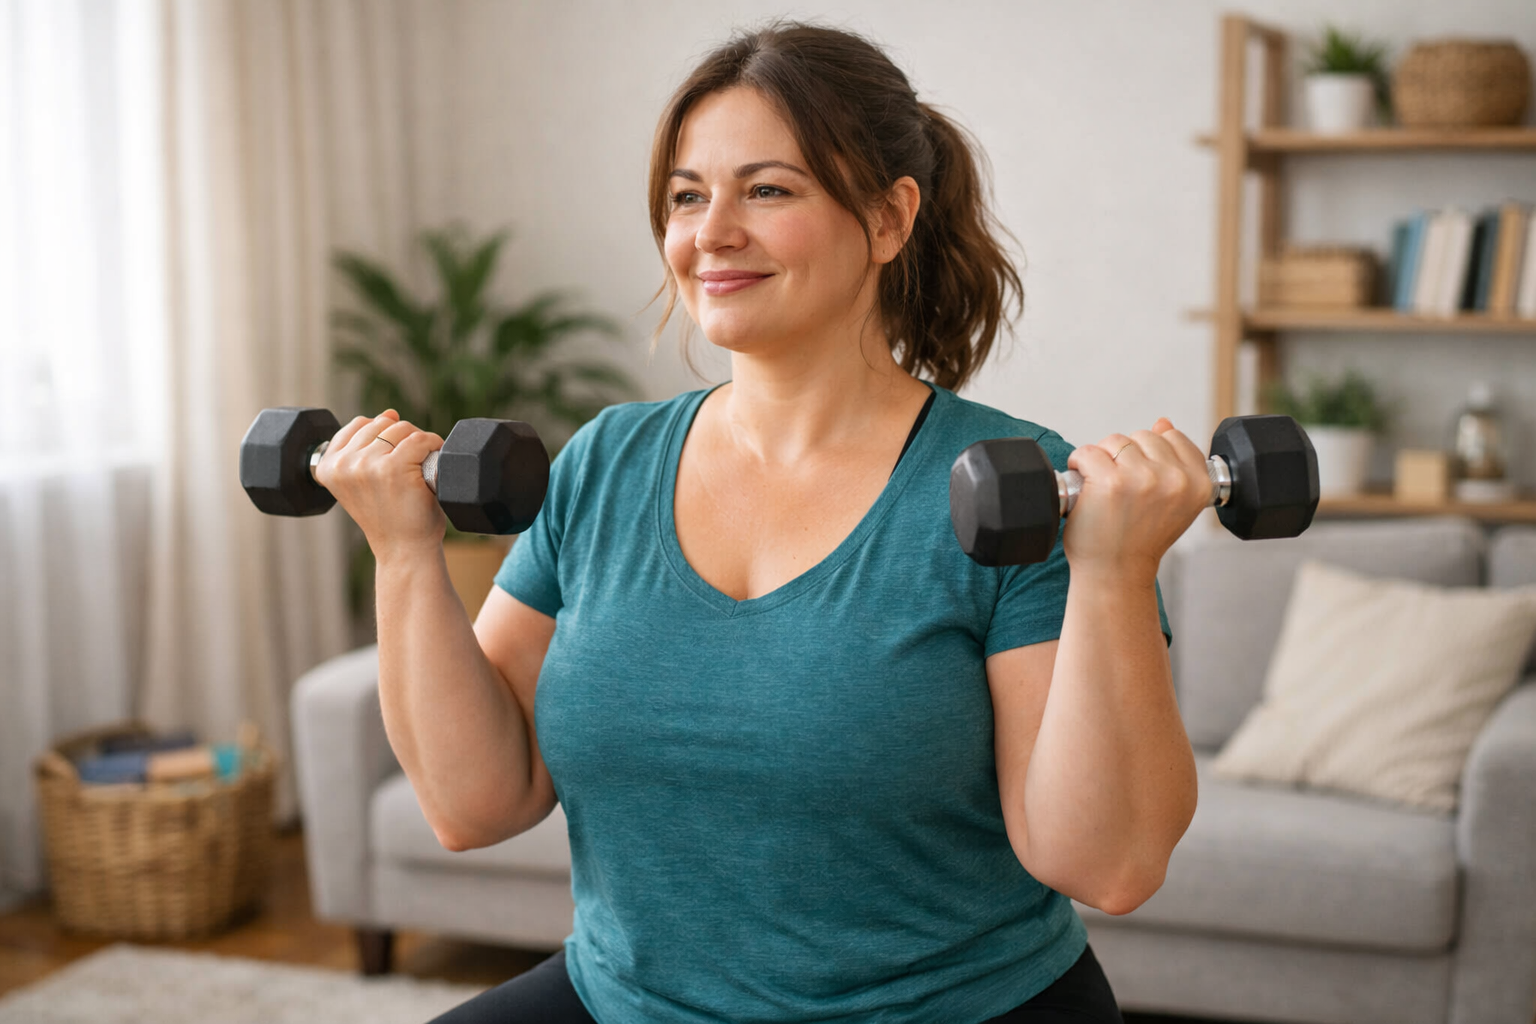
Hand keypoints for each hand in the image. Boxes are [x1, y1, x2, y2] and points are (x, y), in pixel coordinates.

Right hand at [312, 410, 446, 560]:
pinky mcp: (392, 468)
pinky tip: (432, 462)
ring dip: (419, 441)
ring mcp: (366, 466)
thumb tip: (389, 413)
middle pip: (382, 423)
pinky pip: (420, 439)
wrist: (404, 550)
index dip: (383, 436)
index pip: (360, 424)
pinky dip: (433, 445)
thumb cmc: (390, 516)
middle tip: (411, 466)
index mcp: (327, 467)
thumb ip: (369, 445)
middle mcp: (342, 465)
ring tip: (420, 466)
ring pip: (402, 428)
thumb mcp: (366, 479)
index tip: (392, 459)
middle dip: (403, 438)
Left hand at [1062, 417, 1211, 584]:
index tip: (1142, 481)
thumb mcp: (1172, 501)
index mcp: (1199, 483)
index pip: (1173, 437)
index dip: (1151, 455)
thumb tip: (1164, 423)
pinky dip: (1079, 464)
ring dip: (1102, 459)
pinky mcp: (1110, 481)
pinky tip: (1085, 486)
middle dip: (1125, 456)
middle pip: (1142, 436)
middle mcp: (1175, 479)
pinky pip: (1087, 451)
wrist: (1116, 572)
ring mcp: (1143, 479)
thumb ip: (1173, 461)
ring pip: (1115, 441)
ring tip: (1104, 489)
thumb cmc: (1140, 538)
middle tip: (1120, 489)